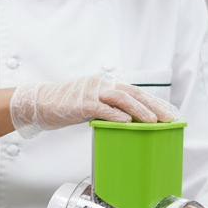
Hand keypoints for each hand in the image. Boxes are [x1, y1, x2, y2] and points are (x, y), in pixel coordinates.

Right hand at [9, 74, 177, 138]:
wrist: (38, 103)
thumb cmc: (64, 106)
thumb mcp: (91, 105)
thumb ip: (108, 109)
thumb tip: (128, 123)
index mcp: (105, 84)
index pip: (135, 92)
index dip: (153, 102)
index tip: (169, 113)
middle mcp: (101, 84)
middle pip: (133, 93)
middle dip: (153, 106)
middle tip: (169, 118)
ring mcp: (91, 92)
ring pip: (122, 98)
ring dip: (140, 110)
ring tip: (153, 122)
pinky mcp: (81, 103)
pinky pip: (102, 108)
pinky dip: (116, 115)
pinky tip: (127, 122)